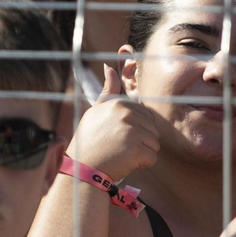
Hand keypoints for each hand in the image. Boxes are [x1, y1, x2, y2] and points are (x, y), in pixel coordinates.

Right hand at [68, 65, 160, 181]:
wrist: (81, 169)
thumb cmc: (89, 141)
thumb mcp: (96, 111)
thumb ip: (108, 91)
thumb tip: (109, 67)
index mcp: (119, 104)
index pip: (146, 116)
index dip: (136, 130)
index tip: (117, 136)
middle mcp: (127, 115)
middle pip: (153, 130)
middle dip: (141, 141)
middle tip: (120, 147)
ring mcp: (133, 132)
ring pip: (154, 144)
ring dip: (142, 153)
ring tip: (122, 155)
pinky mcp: (137, 150)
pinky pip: (152, 158)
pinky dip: (142, 164)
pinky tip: (125, 163)